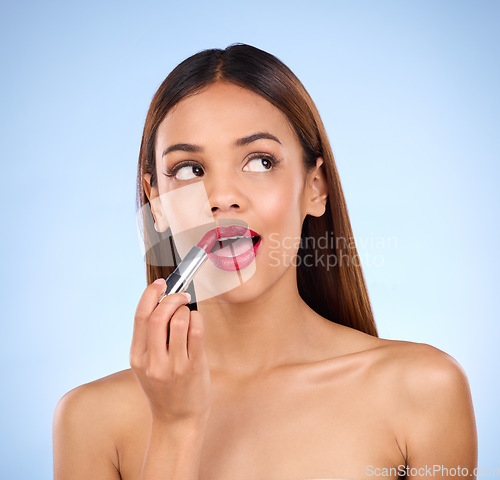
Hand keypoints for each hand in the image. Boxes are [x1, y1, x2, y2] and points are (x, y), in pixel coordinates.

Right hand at [130, 279, 211, 424]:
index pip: (140, 316)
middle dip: (171, 298)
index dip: (150, 294)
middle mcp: (153, 361)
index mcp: (137, 357)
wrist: (177, 421)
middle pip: (159, 315)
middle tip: (180, 296)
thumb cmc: (164, 388)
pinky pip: (197, 331)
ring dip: (186, 310)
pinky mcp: (194, 367)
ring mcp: (174, 365)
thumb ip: (149, 337)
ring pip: (179, 320)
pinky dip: (197, 319)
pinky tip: (196, 323)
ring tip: (188, 314)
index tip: (160, 283)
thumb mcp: (146, 365)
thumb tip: (160, 300)